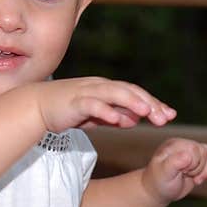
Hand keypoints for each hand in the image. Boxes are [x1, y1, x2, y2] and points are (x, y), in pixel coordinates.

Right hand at [32, 77, 175, 133]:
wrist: (36, 106)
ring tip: (147, 113)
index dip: (153, 104)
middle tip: (166, 117)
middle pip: (130, 92)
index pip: (135, 94)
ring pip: (115, 93)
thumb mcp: (95, 115)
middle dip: (149, 104)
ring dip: (132, 102)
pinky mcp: (74, 101)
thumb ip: (114, 115)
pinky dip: (106, 110)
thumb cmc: (66, 110)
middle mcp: (100, 86)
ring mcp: (87, 92)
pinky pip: (93, 105)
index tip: (169, 116)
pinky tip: (118, 120)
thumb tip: (134, 120)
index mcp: (106, 89)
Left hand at [141, 138, 206, 203]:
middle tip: (186, 176)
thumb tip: (188, 155)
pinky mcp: (199, 161)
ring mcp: (192, 153)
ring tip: (196, 180)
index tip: (182, 172)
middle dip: (200, 169)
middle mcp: (184, 146)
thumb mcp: (164, 173)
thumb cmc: (159, 182)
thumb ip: (174, 163)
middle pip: (206, 152)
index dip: (194, 164)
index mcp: (175, 145)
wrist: (159, 191)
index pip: (195, 149)